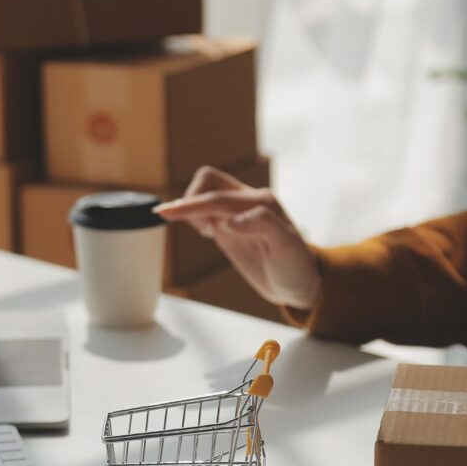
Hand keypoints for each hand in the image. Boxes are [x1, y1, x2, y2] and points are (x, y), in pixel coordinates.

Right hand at [154, 166, 322, 310]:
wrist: (300, 283)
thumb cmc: (296, 267)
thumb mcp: (287, 247)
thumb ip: (263, 225)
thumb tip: (228, 221)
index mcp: (261, 202)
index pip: (218, 198)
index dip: (191, 205)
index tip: (167, 213)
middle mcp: (248, 201)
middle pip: (209, 181)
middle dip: (191, 199)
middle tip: (194, 228)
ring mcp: (238, 212)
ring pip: (206, 192)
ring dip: (193, 207)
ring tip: (204, 233)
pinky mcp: (230, 225)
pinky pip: (206, 209)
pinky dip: (195, 215)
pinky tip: (205, 232)